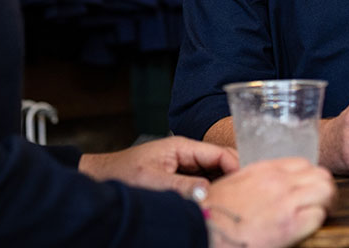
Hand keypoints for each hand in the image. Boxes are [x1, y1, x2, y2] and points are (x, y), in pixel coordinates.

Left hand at [79, 135, 239, 199]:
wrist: (101, 177)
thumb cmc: (122, 174)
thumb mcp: (154, 181)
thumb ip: (183, 185)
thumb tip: (210, 192)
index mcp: (183, 146)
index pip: (219, 153)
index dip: (236, 167)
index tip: (247, 184)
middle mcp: (187, 153)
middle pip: (220, 162)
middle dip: (233, 176)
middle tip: (245, 195)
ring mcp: (184, 165)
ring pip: (213, 173)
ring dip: (222, 185)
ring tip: (233, 200)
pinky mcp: (179, 177)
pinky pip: (202, 182)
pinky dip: (211, 191)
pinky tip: (216, 202)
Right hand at [200, 158, 334, 247]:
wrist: (203, 229)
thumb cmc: (213, 211)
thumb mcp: (235, 184)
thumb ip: (257, 180)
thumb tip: (269, 186)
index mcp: (265, 170)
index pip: (303, 163)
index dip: (310, 177)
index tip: (309, 189)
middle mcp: (279, 181)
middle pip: (321, 175)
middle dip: (325, 189)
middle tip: (322, 203)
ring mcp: (286, 201)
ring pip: (326, 191)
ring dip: (327, 203)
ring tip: (321, 214)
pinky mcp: (291, 225)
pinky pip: (319, 216)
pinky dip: (318, 221)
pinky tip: (309, 227)